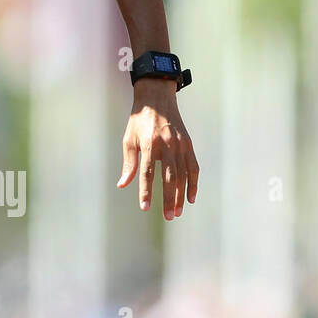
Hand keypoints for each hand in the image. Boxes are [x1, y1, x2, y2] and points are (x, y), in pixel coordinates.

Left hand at [117, 79, 198, 219]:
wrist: (157, 100)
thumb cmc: (138, 121)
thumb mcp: (128, 139)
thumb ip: (128, 163)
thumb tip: (123, 184)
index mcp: (149, 144)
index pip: (147, 173)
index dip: (145, 191)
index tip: (145, 207)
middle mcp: (167, 145)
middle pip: (169, 177)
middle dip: (168, 199)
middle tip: (168, 217)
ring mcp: (181, 145)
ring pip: (184, 175)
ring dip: (180, 195)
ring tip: (177, 212)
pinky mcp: (189, 145)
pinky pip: (194, 168)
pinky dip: (193, 183)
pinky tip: (190, 197)